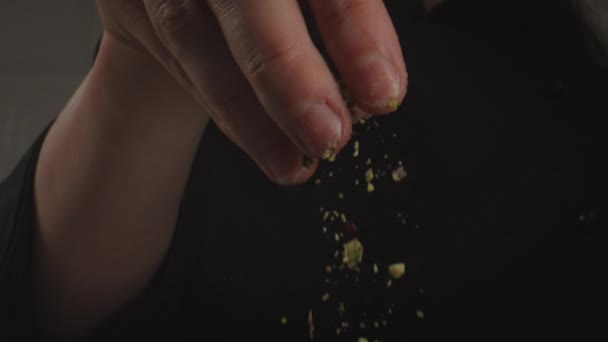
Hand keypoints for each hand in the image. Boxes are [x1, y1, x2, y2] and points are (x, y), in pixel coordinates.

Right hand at [97, 0, 406, 183]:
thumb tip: (381, 85)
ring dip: (249, 114)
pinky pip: (174, 55)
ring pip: (195, 36)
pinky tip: (259, 141)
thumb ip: (350, 12)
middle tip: (328, 137)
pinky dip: (222, 106)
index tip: (383, 91)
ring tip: (293, 164)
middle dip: (288, 74)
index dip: (355, 28)